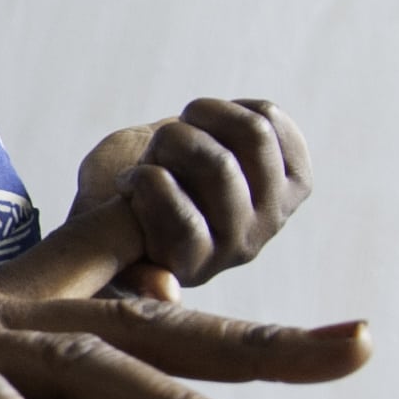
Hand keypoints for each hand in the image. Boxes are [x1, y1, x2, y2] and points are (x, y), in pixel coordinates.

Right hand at [28, 96, 314, 299]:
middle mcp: (241, 243)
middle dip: (171, 140)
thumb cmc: (120, 214)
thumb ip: (129, 269)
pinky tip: (209, 122)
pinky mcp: (294, 178)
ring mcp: (274, 209)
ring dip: (203, 116)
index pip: (183, 221)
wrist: (155, 188)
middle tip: (154, 149)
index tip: (126, 181)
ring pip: (252, 134)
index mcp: (192, 264)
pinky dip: (234, 107)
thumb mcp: (104, 240)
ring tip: (183, 127)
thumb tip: (167, 291)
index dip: (145, 182)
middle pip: (218, 165)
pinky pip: (272, 119)